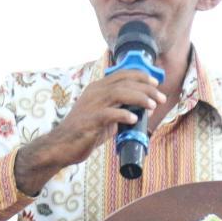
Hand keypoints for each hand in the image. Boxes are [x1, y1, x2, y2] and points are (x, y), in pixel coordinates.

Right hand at [14, 70, 165, 194]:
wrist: (61, 146)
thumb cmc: (84, 131)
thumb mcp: (105, 117)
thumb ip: (120, 110)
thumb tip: (142, 111)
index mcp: (98, 88)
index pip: (122, 75)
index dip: (141, 76)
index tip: (155, 82)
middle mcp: (95, 92)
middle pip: (124, 82)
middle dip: (146, 88)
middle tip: (160, 98)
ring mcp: (91, 105)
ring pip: (119, 93)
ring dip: (139, 98)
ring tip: (152, 106)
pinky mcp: (90, 120)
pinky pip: (109, 114)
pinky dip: (123, 114)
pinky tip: (134, 119)